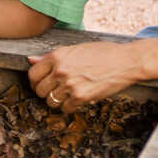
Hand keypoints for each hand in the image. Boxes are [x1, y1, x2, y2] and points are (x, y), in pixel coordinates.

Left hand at [26, 41, 140, 113]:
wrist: (126, 61)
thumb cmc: (103, 53)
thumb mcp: (75, 49)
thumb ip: (52, 56)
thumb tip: (31, 60)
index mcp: (57, 56)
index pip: (33, 74)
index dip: (35, 81)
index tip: (40, 83)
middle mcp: (60, 70)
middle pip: (39, 90)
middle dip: (45, 92)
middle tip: (54, 90)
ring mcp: (70, 85)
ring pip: (50, 101)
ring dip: (56, 100)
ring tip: (66, 95)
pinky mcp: (81, 97)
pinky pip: (65, 108)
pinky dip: (69, 106)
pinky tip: (76, 99)